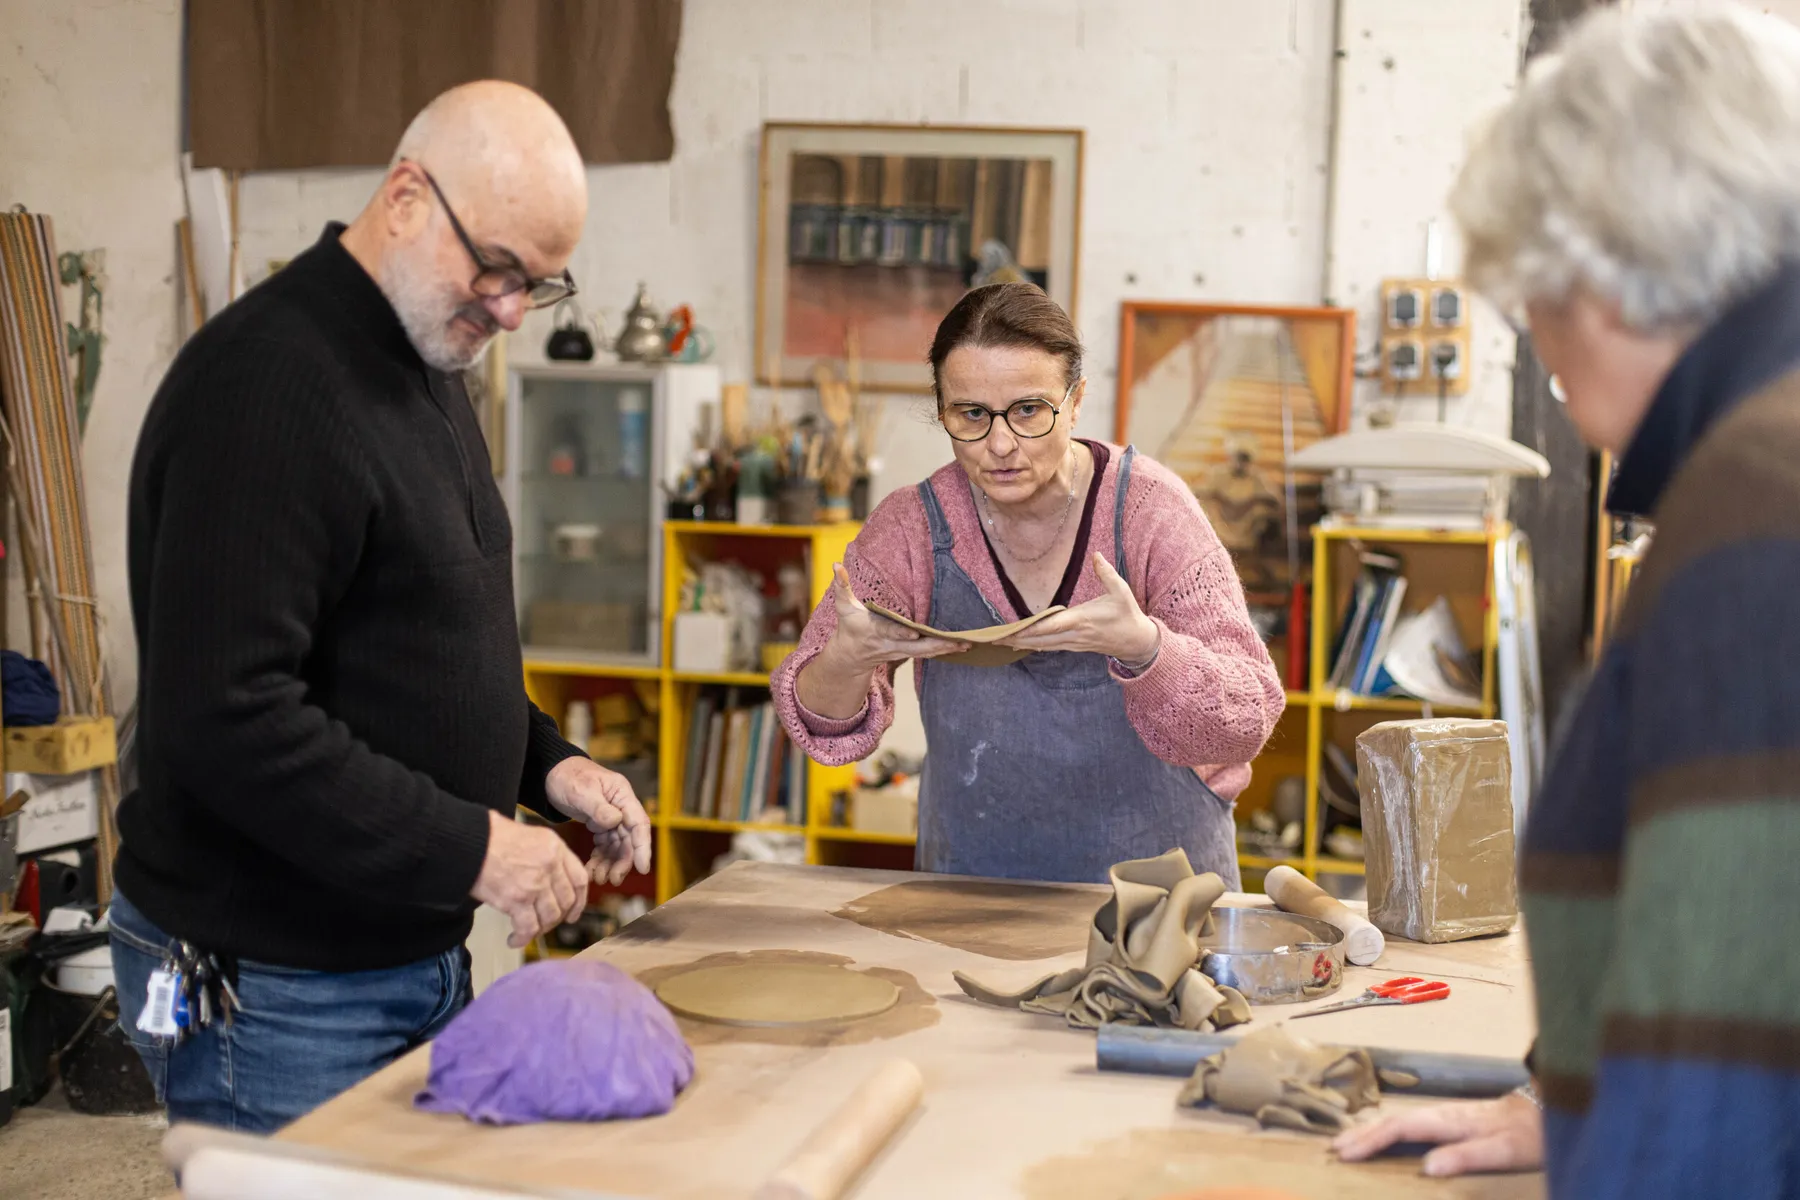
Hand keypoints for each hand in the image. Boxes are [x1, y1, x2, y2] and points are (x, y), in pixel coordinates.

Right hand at [471, 810, 589, 947]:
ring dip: (540, 929)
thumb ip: (544, 856)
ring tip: (527, 931)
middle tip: (544, 924)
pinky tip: (514, 939)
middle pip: (566, 901)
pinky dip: (523, 938)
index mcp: (555, 847)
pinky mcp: (516, 899)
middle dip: (557, 918)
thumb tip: (550, 881)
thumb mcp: (528, 835)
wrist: (467, 841)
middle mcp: (550, 865)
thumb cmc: (491, 836)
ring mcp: (535, 884)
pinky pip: (529, 928)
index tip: (572, 913)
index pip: (579, 879)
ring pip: (550, 917)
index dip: (579, 901)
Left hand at [545, 757, 653, 885]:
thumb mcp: (580, 790)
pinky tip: (591, 869)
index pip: (639, 823)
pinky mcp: (600, 825)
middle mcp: (620, 807)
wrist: (551, 774)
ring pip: (618, 846)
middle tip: (612, 879)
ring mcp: (611, 817)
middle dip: (623, 861)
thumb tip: (615, 821)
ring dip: (610, 864)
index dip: (642, 847)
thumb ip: (598, 807)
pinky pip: (605, 846)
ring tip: (598, 878)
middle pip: (629, 839)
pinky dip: (600, 859)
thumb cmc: (567, 776)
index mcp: (621, 794)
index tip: (642, 867)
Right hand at [822, 563, 968, 671]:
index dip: (900, 634)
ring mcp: (900, 652)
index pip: (889, 632)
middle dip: (935, 645)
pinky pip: (929, 654)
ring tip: (967, 644)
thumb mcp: (843, 606)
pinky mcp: (908, 654)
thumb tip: (836, 565)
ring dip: (946, 649)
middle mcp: (890, 645)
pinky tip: (962, 646)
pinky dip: (945, 651)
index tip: (913, 633)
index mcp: (874, 631)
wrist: (850, 657)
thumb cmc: (848, 627)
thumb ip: (841, 585)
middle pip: (915, 648)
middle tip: (956, 642)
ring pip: (926, 653)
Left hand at [1001, 553, 1159, 664]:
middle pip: (1041, 639)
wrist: (1137, 641)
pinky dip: (1035, 645)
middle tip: (995, 639)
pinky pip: (1052, 647)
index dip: (1030, 629)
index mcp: (1082, 619)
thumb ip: (1106, 573)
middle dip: (1018, 639)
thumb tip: (1096, 554)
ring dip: (1023, 643)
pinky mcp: (1076, 646)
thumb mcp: (1121, 591)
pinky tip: (1022, 644)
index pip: (1051, 625)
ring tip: (1001, 642)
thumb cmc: (1128, 615)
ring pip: (1044, 646)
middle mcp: (1075, 634)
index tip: (1012, 630)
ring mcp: (1075, 643)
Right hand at [1331, 1093, 1543, 1176]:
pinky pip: (1409, 1125)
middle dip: (1362, 1134)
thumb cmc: (1529, 1135)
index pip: (1400, 1128)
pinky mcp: (1451, 1120)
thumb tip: (1427, 1167)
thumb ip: (1466, 1156)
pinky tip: (1382, 1137)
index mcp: (1449, 1122)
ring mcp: (1445, 1115)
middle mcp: (1441, 1114)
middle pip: (1392, 1121)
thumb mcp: (1504, 1151)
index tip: (1346, 1153)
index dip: (1371, 1140)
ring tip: (1347, 1143)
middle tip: (1333, 1150)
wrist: (1550, 1111)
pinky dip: (1388, 1131)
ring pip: (1399, 1120)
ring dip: (1371, 1131)